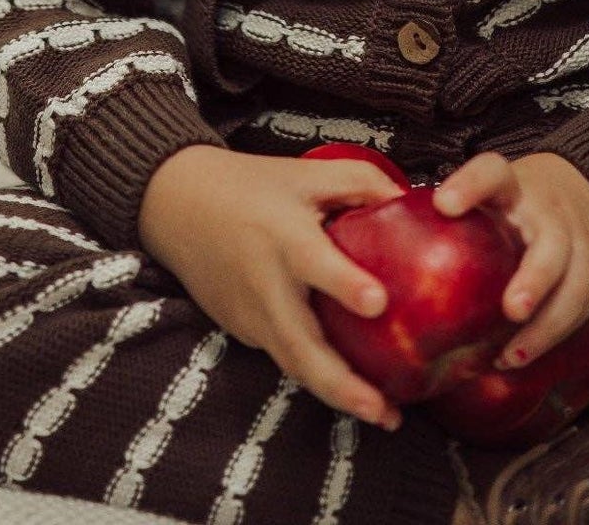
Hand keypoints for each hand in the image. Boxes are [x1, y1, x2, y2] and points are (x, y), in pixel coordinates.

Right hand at [137, 143, 409, 430]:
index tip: (378, 302)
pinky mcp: (245, 331)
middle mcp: (267, 285)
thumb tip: (409, 202)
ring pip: (295, 366)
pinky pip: (285, 357)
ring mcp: (252, 315)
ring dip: (337, 395)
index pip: (315, 263)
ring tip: (384, 415)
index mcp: (284, 237)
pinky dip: (317, 377)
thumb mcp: (306, 172)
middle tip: (385, 409)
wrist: (179, 207)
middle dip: (343, 384)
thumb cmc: (251, 186)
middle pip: (302, 346)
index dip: (345, 284)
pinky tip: (352, 389)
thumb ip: (360, 182)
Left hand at [431, 150, 588, 373]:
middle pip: (549, 242)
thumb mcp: (491, 196)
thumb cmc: (520, 206)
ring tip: (511, 353)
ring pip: (572, 284)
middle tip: (510, 307)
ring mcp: (579, 243)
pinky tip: (520, 355)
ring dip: (544, 324)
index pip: (492, 172)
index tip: (443, 204)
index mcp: (514, 187)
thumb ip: (450, 217)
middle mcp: (549, 213)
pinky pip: (580, 308)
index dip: (469, 185)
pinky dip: (552, 335)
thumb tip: (373, 243)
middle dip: (533, 277)